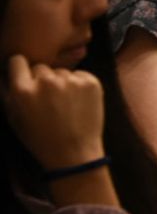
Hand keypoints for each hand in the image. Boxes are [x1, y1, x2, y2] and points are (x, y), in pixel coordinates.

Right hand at [3, 56, 105, 170]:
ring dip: (61, 83)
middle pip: (41, 67)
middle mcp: (46, 82)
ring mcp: (70, 80)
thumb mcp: (14, 117)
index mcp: (22, 91)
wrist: (74, 152)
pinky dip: (79, 85)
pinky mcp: (90, 82)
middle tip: (46, 100)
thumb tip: (5, 72)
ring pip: (61, 72)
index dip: (20, 69)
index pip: (18, 61)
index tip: (24, 75)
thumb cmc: (40, 138)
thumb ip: (7, 91)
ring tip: (63, 105)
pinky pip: (80, 75)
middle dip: (41, 80)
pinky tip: (77, 103)